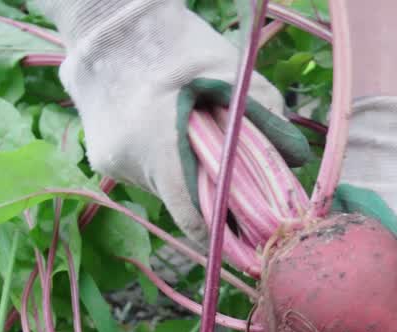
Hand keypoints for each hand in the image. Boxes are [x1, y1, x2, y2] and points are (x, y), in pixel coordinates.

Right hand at [36, 0, 308, 241]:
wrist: (105, 25)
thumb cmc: (174, 44)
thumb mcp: (229, 72)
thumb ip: (266, 115)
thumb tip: (294, 159)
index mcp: (161, 149)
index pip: (194, 219)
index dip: (223, 234)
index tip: (246, 241)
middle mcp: (130, 165)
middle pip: (183, 201)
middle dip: (210, 194)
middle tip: (234, 178)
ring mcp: (111, 163)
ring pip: (163, 187)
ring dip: (185, 173)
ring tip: (194, 138)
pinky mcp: (102, 156)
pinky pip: (143, 172)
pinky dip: (163, 160)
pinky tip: (166, 130)